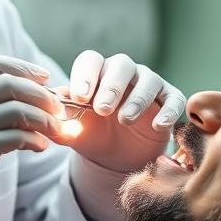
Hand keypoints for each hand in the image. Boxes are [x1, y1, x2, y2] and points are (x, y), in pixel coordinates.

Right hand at [0, 54, 62, 220]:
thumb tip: (40, 91)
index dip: (22, 67)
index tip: (44, 78)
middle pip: (9, 83)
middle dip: (41, 94)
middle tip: (58, 108)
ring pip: (17, 109)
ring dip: (45, 119)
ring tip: (55, 130)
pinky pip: (16, 136)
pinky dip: (36, 140)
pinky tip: (40, 146)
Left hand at [56, 51, 185, 173]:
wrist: (117, 159)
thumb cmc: (93, 136)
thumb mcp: (74, 132)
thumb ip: (60, 121)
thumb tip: (47, 110)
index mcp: (98, 73)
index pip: (91, 61)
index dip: (85, 76)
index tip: (79, 97)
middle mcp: (125, 73)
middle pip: (121, 65)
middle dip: (111, 86)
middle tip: (101, 109)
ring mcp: (150, 85)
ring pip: (149, 80)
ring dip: (137, 99)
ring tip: (125, 120)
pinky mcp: (170, 101)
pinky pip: (174, 99)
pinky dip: (168, 111)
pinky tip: (157, 125)